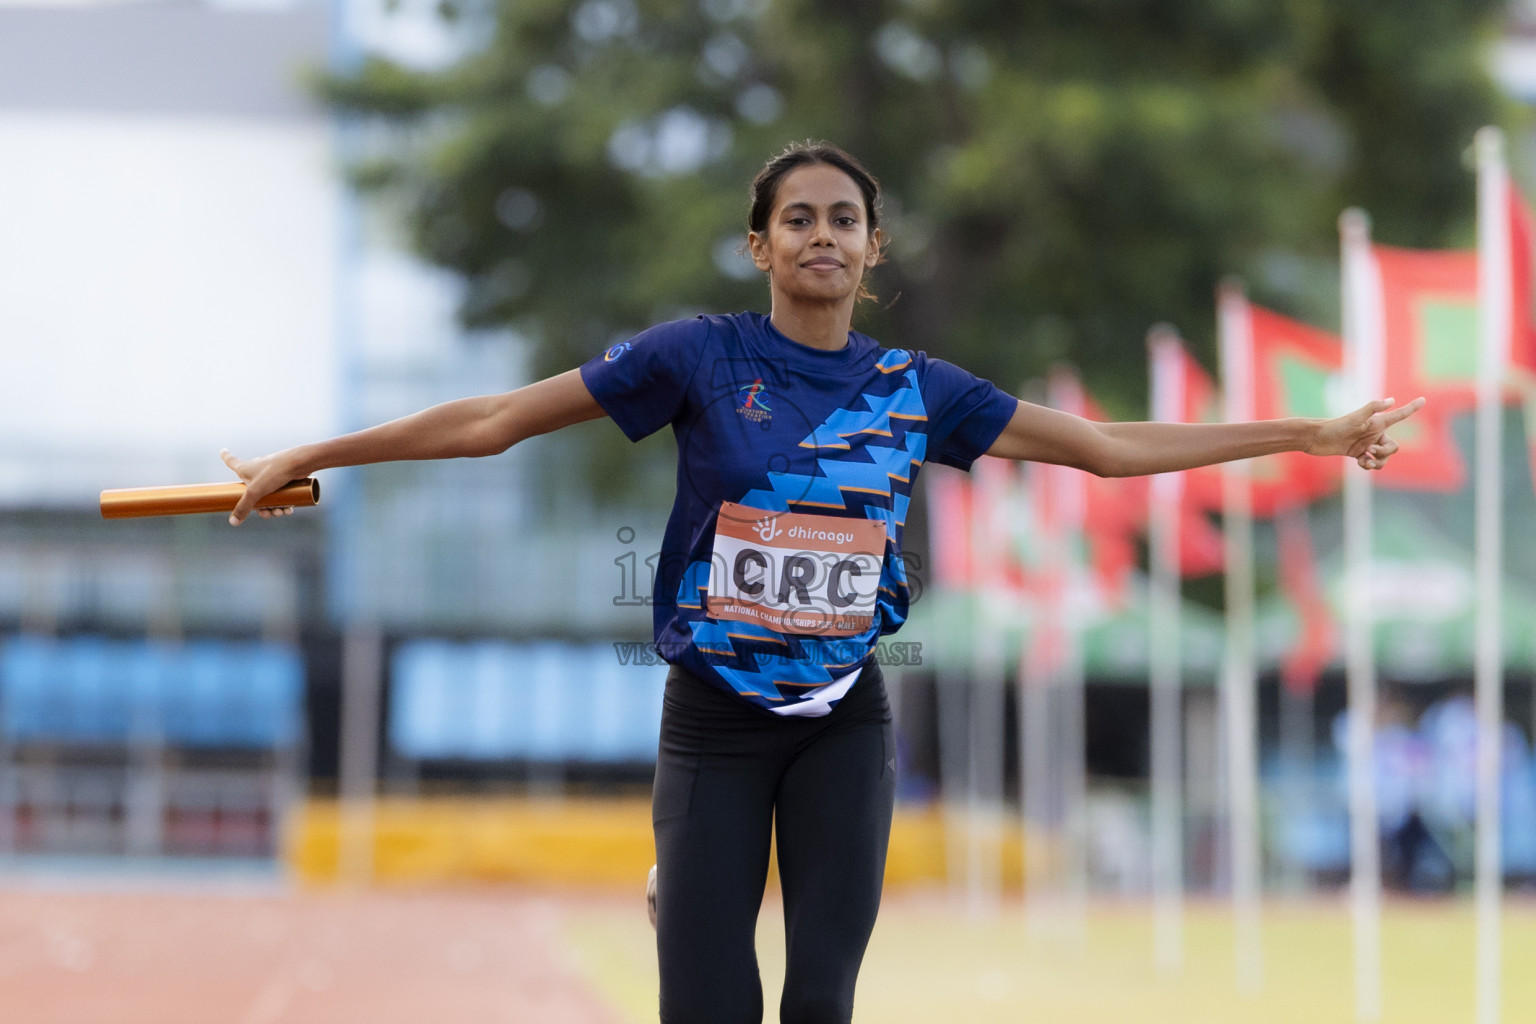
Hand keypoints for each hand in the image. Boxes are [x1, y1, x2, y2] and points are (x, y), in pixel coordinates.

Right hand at [221, 448, 300, 524]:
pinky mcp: (283, 478)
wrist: (299, 464)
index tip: (223, 451)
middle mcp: (256, 469)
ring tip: (280, 512)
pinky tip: (288, 510)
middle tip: (267, 514)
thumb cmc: (273, 473)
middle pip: (251, 489)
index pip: (231, 460)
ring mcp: (270, 474)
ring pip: (267, 494)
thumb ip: (244, 507)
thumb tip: (233, 522)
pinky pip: (280, 494)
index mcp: (245, 468)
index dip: (226, 456)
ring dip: (273, 507)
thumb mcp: (255, 492)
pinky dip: (283, 503)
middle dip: (259, 506)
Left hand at [1307, 397, 1425, 469]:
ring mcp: (1366, 444)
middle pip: (1393, 446)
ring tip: (1366, 461)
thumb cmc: (1335, 426)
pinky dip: (1369, 465)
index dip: (1411, 408)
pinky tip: (1360, 463)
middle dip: (1386, 452)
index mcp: (1376, 423)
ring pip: (1384, 458)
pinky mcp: (1358, 453)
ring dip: (1379, 463)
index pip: (1398, 415)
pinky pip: (1372, 463)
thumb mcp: (1354, 418)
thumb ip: (1372, 408)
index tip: (1423, 399)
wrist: (1315, 438)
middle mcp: (1373, 433)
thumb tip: (1391, 400)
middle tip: (1371, 451)